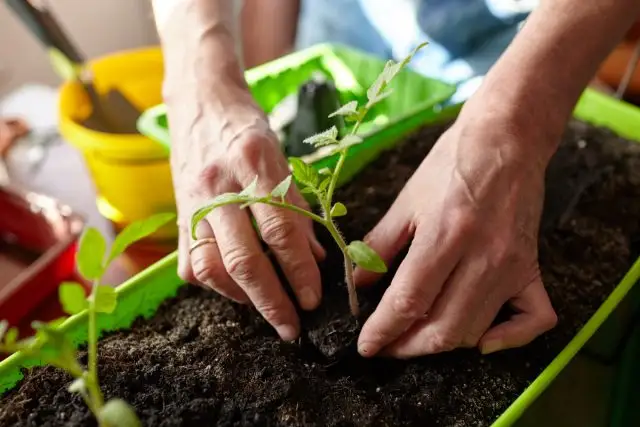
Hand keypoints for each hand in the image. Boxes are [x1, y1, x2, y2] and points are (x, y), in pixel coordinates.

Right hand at [168, 83, 324, 340]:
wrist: (200, 102)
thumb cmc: (248, 128)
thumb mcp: (282, 157)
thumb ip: (298, 208)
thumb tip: (315, 259)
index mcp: (254, 163)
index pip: (281, 230)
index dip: (300, 270)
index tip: (313, 298)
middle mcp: (218, 186)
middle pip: (244, 258)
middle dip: (272, 301)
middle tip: (291, 326)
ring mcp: (191, 202)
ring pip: (212, 268)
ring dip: (242, 297)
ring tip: (267, 306)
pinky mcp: (176, 216)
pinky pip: (192, 265)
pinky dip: (216, 284)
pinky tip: (237, 286)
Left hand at [355, 113, 557, 357]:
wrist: (506, 139)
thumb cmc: (451, 164)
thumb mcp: (406, 200)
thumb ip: (379, 244)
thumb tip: (358, 283)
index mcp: (445, 234)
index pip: (409, 300)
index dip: (384, 330)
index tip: (367, 346)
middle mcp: (482, 256)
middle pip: (443, 327)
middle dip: (408, 347)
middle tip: (388, 345)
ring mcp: (512, 265)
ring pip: (476, 330)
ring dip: (442, 345)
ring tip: (417, 338)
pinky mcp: (532, 267)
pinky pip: (533, 320)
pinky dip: (508, 339)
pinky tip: (483, 340)